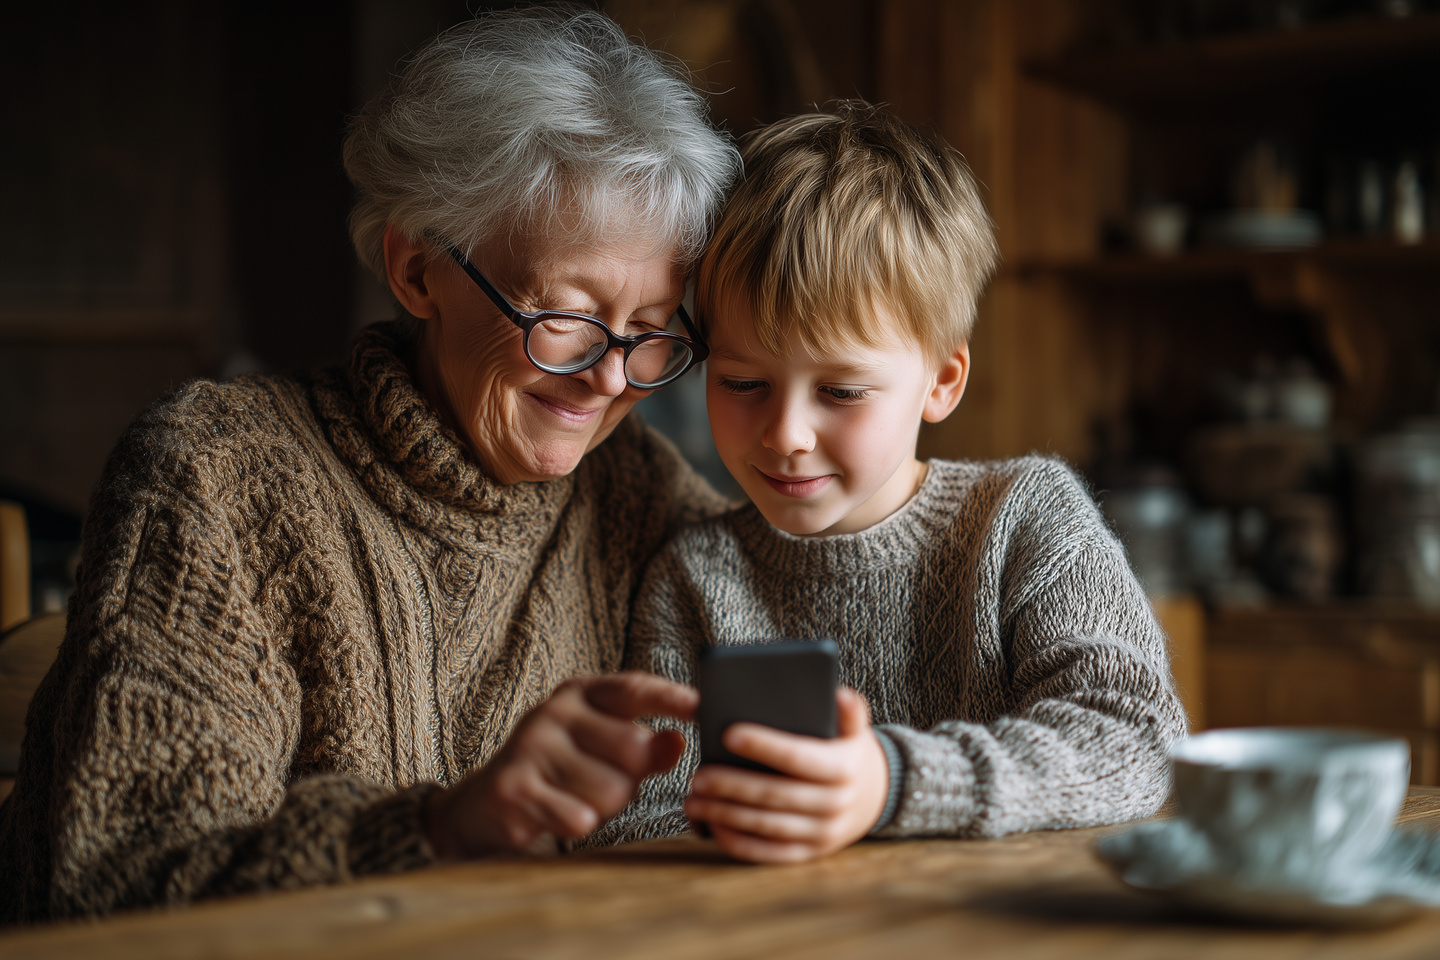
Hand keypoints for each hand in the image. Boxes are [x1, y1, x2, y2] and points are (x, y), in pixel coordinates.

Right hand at [423, 672, 696, 858]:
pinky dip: (579, 823)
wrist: (488, 803)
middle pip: (633, 748)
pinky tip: (560, 815)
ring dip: (606, 807)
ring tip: (578, 799)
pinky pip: (577, 816)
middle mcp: (554, 712)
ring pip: (611, 790)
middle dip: (635, 778)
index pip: (633, 689)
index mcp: (581, 694)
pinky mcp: (514, 786)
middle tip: (611, 783)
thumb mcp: (605, 749)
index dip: (669, 698)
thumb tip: (679, 739)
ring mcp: (531, 746)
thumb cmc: (563, 773)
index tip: (702, 706)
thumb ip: (647, 744)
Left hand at [683, 688, 888, 862]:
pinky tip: (712, 827)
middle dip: (731, 786)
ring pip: (768, 826)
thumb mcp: (853, 729)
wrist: (873, 796)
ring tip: (693, 800)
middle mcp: (837, 804)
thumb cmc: (847, 751)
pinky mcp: (810, 854)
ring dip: (726, 814)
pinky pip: (770, 852)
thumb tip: (841, 694)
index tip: (728, 733)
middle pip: (775, 794)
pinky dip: (738, 841)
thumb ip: (848, 712)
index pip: (798, 756)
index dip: (764, 746)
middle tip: (697, 775)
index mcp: (844, 768)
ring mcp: (823, 833)